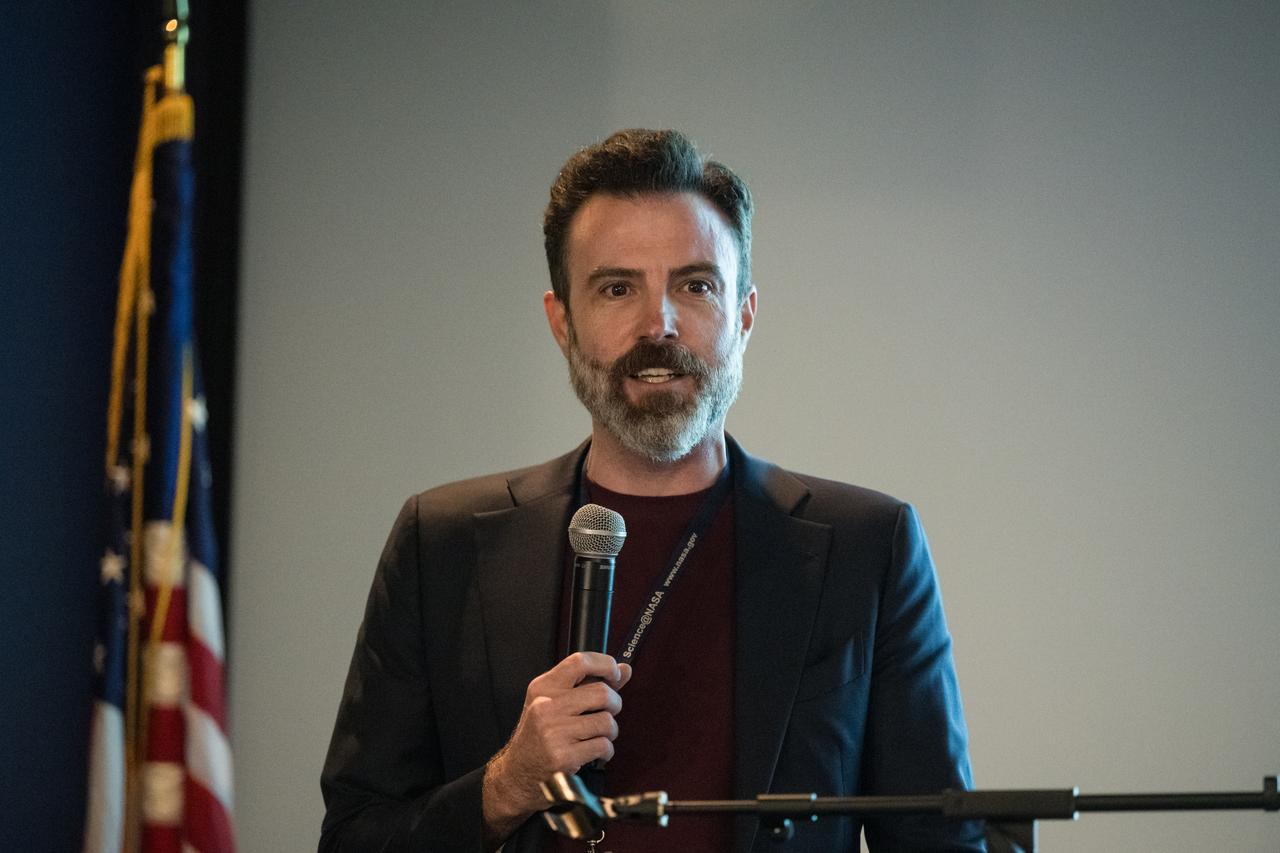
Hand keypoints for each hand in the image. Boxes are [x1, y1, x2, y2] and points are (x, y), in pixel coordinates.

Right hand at [481, 653, 631, 842]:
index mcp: (543, 687)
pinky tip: (595, 753)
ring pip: (606, 721)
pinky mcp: (563, 756)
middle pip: (601, 693)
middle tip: (609, 712)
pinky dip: (606, 751)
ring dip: (610, 730)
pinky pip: (603, 745)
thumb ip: (589, 684)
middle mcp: (545, 706)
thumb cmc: (539, 736)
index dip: (605, 664)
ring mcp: (554, 732)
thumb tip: (625, 669)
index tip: (616, 674)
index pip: (579, 662)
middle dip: (615, 703)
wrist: (517, 774)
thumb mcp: (555, 703)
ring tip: (599, 735)